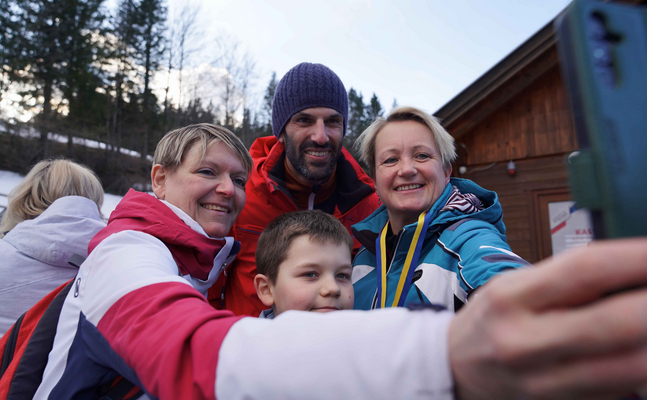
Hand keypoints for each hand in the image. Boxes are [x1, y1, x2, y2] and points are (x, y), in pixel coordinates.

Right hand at [449, 239, 646, 399]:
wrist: (455, 367)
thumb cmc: (494, 318)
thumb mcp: (515, 286)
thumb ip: (569, 279)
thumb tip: (636, 268)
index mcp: (512, 297)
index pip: (584, 270)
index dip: (635, 258)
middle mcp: (524, 341)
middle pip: (615, 323)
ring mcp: (542, 381)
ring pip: (629, 366)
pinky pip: (619, 388)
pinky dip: (641, 365)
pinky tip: (642, 347)